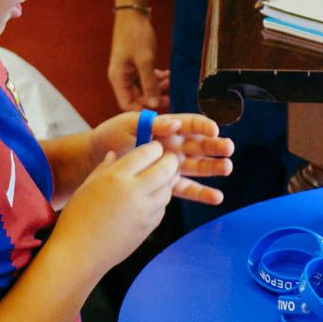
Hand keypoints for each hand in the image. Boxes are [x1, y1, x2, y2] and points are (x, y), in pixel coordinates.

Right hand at [54, 140, 180, 273]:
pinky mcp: (149, 227)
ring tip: (162, 175)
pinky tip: (153, 196)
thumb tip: (114, 155)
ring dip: (168, 180)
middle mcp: (135, 192)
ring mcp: (145, 212)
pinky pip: (162, 207)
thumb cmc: (77, 218)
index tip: (154, 146)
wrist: (79, 254)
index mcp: (116, 177)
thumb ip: (104, 168)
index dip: (154, 147)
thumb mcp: (87, 186)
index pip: (146, 153)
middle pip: (166, 169)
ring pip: (168, 189)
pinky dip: (162, 198)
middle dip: (170, 160)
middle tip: (168, 157)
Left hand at [90, 111, 233, 205]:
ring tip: (227, 169)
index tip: (214, 130)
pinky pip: (187, 189)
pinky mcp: (166, 184)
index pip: (190, 125)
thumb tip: (174, 124)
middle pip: (199, 145)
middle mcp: (172, 146)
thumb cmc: (110, 136)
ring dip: (214, 168)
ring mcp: (170, 166)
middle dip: (215, 146)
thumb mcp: (128, 124)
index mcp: (165, 128)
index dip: (203, 126)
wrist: (94, 160)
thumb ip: (152, 124)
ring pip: (198, 167)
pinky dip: (202, 193)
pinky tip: (217, 197)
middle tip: (228, 149)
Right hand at [107, 9, 169, 111]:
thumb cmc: (135, 34)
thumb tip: (155, 103)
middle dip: (153, 99)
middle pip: (136, 97)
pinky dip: (156, 78)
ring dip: (157, 88)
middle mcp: (122, 77)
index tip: (158, 111)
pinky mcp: (136, 64)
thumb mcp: (145, 60)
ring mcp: (129, 70)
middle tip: (170, 99)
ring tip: (170, 84)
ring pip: (143, 87)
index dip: (142, 110)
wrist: (133, 14)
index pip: (127, 104)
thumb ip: (150, 83)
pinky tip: (167, 75)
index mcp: (118, 78)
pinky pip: (146, 77)